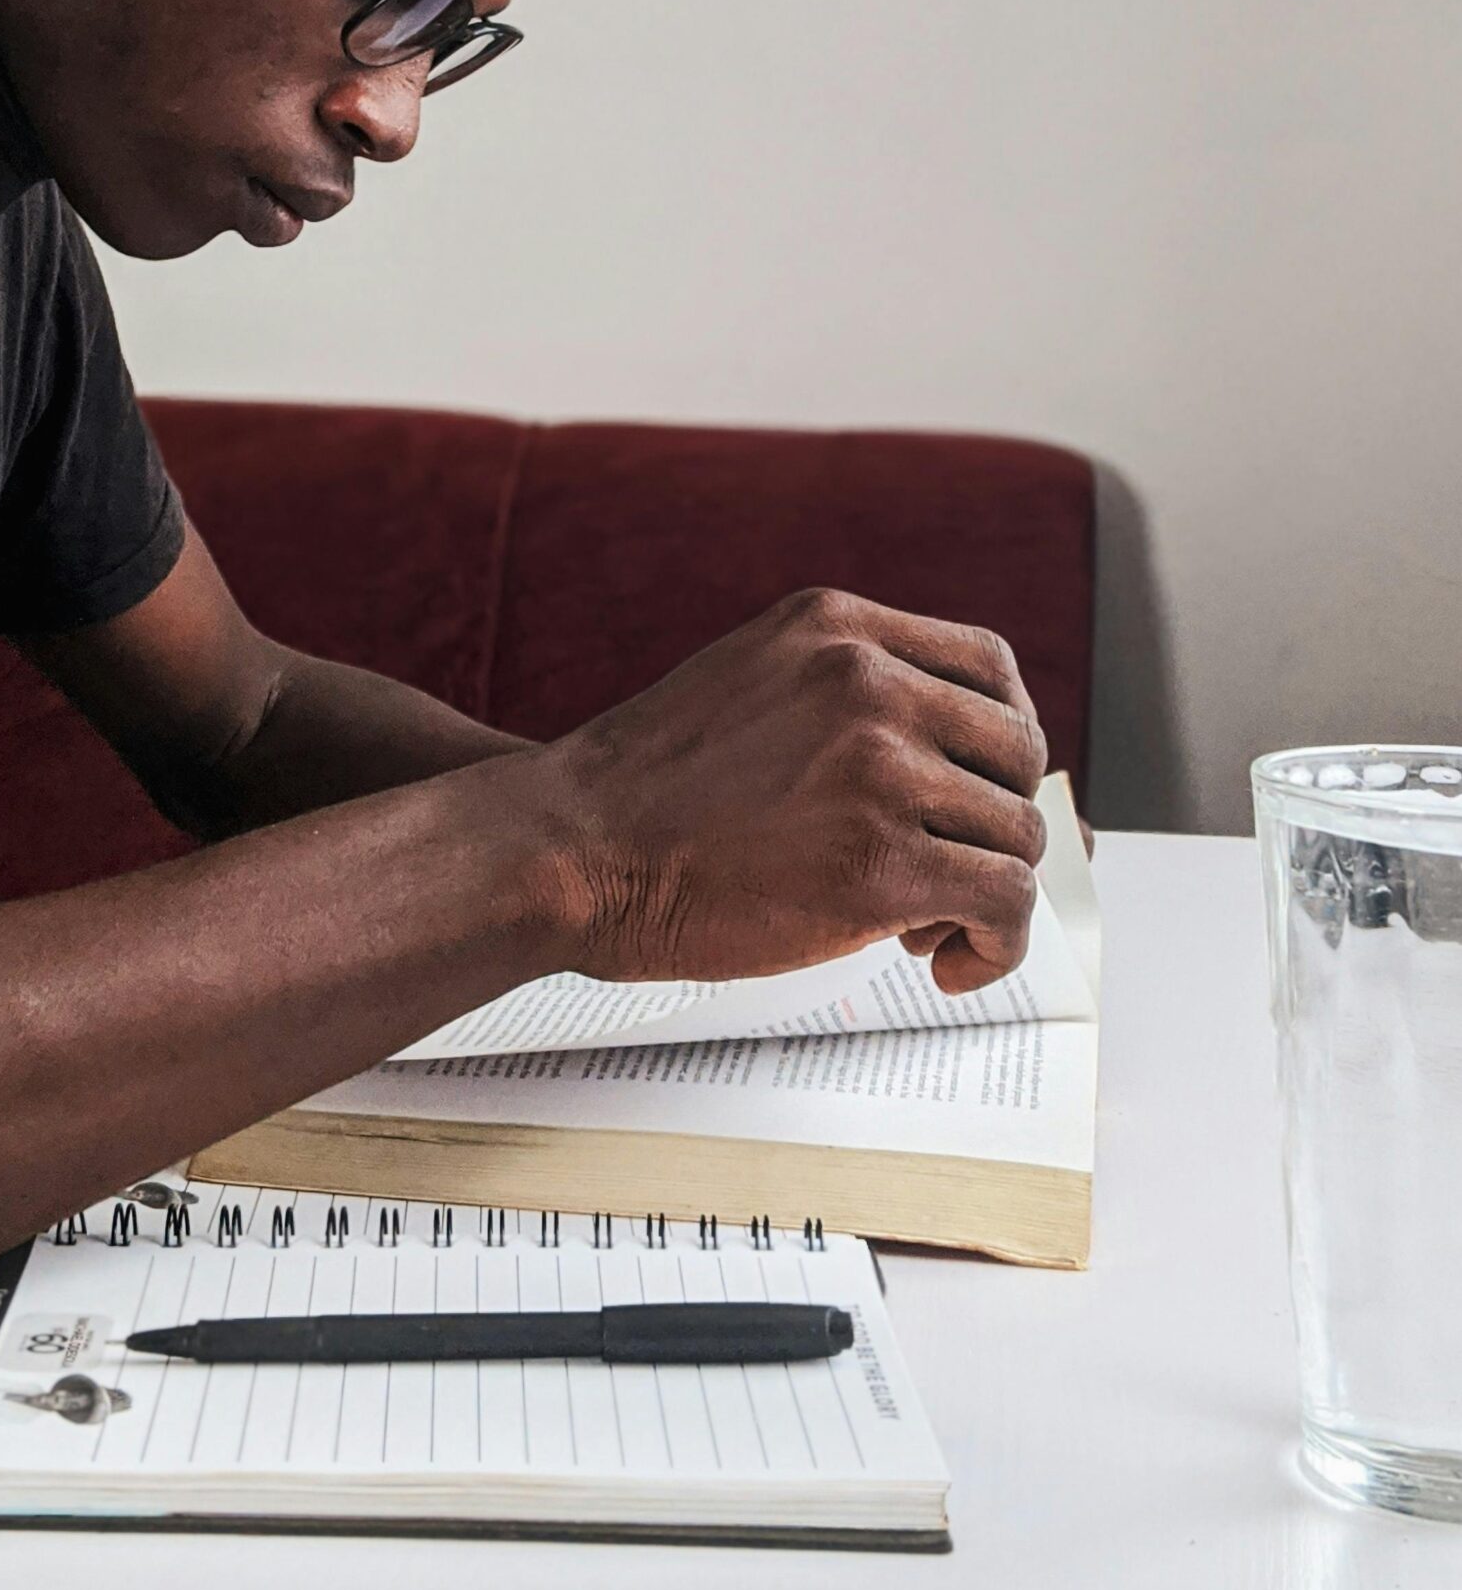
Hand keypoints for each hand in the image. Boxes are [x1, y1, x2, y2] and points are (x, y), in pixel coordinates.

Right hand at [527, 588, 1047, 995]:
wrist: (571, 848)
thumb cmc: (647, 788)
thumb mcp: (752, 678)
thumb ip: (842, 689)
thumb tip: (943, 752)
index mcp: (837, 628)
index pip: (990, 666)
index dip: (1001, 739)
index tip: (977, 789)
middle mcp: (867, 682)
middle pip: (1018, 751)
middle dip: (996, 819)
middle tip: (946, 866)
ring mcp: (878, 769)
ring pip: (1017, 834)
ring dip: (988, 892)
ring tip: (926, 922)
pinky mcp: (881, 864)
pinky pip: (1003, 904)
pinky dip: (996, 946)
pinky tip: (945, 961)